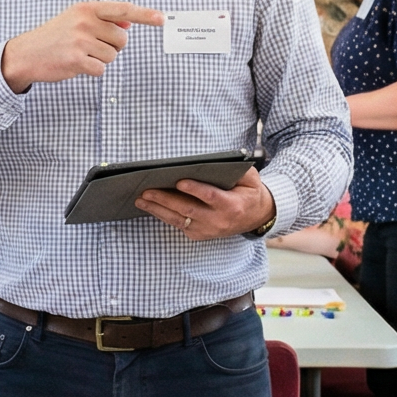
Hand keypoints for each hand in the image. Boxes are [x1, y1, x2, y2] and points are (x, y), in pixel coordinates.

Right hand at [0, 0, 165, 91]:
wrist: (27, 53)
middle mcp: (85, 21)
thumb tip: (128, 23)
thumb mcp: (76, 19)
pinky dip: (93, 70)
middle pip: (121, 39)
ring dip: (100, 59)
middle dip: (111, 46)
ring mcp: (81, 40)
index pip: (123, 9)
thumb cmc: (55, 36)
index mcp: (87, 8)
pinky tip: (77, 65)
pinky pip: (102, 69)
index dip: (145, 15)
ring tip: (80, 54)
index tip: (162, 19)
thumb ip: (103, 19)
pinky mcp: (77, 60)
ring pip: (113, 56)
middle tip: (90, 46)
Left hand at [135, 168, 275, 240]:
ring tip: (140, 200)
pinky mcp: (199, 234)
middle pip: (188, 210)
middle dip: (166, 200)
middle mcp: (218, 221)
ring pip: (179, 220)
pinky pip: (178, 224)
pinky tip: (149, 206)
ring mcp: (207, 230)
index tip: (179, 181)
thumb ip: (236, 170)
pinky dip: (162, 215)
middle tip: (147, 191)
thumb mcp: (250, 178)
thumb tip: (214, 162)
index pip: (210, 197)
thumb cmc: (249, 192)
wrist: (255, 217)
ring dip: (157, 210)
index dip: (194, 190)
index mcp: (232, 205)